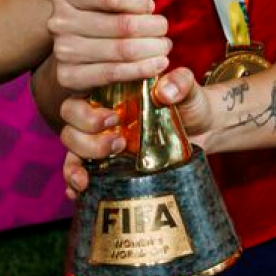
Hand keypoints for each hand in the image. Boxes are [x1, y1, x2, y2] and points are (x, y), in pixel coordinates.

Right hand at [59, 66, 207, 196]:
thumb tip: (165, 91)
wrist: (204, 130)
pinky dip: (74, 184)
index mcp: (112, 94)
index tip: (114, 118)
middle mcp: (102, 119)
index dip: (86, 111)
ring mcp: (103, 144)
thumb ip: (180, 83)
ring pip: (72, 151)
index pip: (80, 96)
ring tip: (103, 166)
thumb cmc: (190, 103)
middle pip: (70, 125)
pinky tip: (80, 192)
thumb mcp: (188, 89)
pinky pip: (80, 176)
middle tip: (119, 143)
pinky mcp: (110, 168)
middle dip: (86, 136)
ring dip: (79, 162)